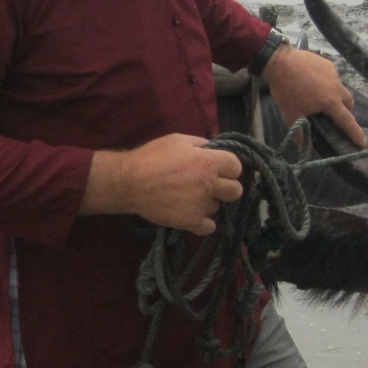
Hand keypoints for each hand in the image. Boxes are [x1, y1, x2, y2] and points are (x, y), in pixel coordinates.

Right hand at [84, 133, 243, 236]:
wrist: (130, 182)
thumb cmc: (152, 157)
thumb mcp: (177, 140)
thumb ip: (200, 143)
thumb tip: (214, 148)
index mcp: (208, 162)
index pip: (237, 167)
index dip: (228, 166)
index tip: (218, 167)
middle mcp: (210, 185)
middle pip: (236, 191)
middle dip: (226, 187)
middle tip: (210, 185)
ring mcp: (202, 205)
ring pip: (219, 207)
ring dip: (208, 203)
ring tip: (189, 198)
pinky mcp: (191, 222)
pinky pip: (210, 227)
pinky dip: (203, 222)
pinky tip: (192, 214)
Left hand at [261, 44, 366, 146]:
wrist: (280, 62)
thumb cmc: (286, 90)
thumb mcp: (291, 114)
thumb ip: (299, 132)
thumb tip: (305, 148)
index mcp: (331, 102)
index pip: (347, 121)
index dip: (356, 133)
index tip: (363, 143)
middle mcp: (337, 88)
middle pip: (349, 103)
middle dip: (347, 111)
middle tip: (337, 116)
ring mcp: (334, 74)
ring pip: (342, 88)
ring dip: (338, 96)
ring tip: (324, 98)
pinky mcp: (328, 64)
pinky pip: (333, 77)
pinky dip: (329, 83)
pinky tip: (316, 83)